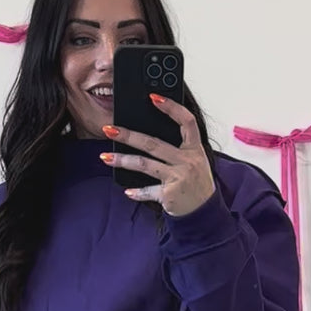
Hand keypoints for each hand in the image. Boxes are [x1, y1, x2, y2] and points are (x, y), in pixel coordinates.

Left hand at [100, 94, 215, 216]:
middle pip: (153, 143)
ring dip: (123, 161)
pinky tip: (127, 190)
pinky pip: (148, 191)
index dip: (171, 108)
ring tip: (106, 157)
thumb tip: (149, 135)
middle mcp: (187, 161)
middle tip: (109, 129)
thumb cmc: (197, 184)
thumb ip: (179, 147)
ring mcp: (178, 178)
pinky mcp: (169, 194)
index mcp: (195, 149)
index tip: (153, 97)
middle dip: (129, 135)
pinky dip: (137, 192)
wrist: (205, 213)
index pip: (186, 121)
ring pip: (145, 164)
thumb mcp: (196, 161)